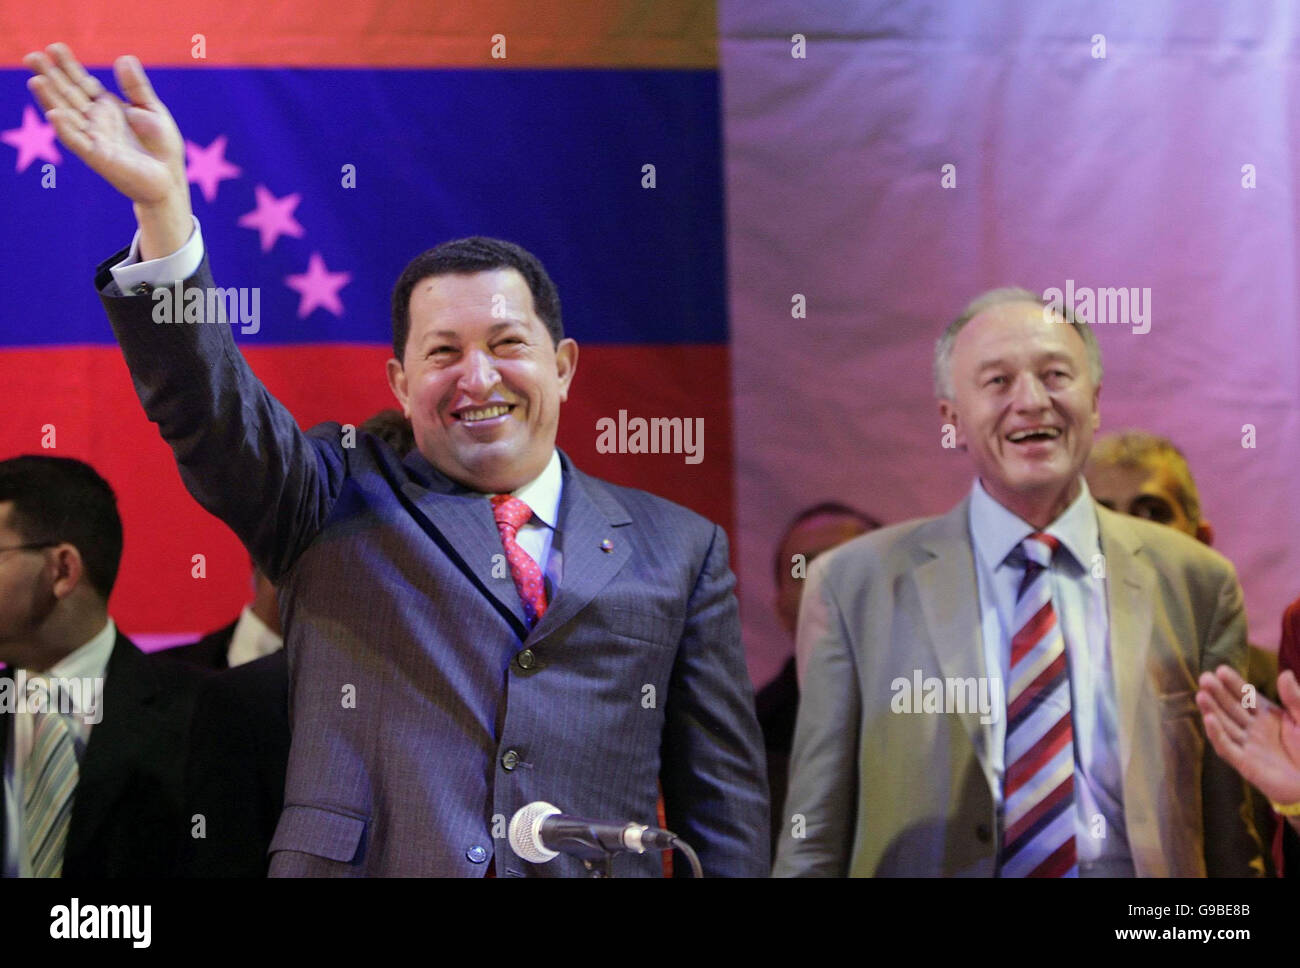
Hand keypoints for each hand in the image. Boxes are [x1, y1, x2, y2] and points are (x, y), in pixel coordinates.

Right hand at [24, 42, 191, 257]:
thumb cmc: (162, 147)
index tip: (54, 47)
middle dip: (50, 76)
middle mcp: (95, 121)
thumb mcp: (151, 109)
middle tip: (32, 56)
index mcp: (106, 108)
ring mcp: (94, 138)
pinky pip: (78, 142)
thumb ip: (136, 86)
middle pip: (68, 95)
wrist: (171, 178)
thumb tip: (124, 57)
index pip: (81, 83)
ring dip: (50, 99)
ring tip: (36, 80)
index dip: (68, 66)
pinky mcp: (98, 157)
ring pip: (67, 116)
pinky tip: (54, 114)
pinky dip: (66, 129)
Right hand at [1197, 665, 1299, 807]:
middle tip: (1204, 678)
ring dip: (1212, 710)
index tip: (1220, 669)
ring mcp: (1248, 746)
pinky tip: (1209, 720)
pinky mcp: (1244, 764)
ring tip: (1201, 695)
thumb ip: (1294, 699)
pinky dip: (1216, 734)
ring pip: (1225, 725)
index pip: (1246, 696)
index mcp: (1268, 716)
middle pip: (1231, 708)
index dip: (1233, 683)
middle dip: (1217, 693)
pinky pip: (1227, 748)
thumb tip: (1284, 673)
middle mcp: (1254, 728)